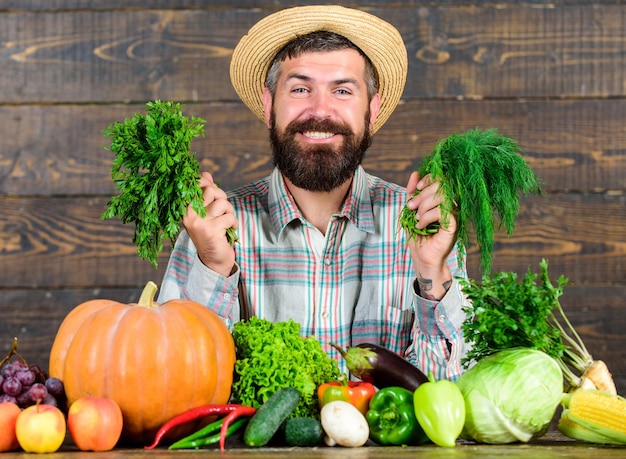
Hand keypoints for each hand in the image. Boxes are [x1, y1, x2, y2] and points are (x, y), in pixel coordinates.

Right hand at [182, 172, 237, 275]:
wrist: (213, 261)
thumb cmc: (210, 234)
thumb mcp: (205, 212)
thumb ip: (205, 193)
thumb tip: (205, 173)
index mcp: (185, 208)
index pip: (195, 184)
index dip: (207, 183)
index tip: (214, 194)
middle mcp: (189, 215)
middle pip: (211, 190)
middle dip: (222, 197)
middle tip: (223, 210)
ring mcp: (199, 223)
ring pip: (222, 203)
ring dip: (229, 212)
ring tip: (226, 222)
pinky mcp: (211, 231)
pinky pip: (229, 217)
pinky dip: (233, 223)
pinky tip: (229, 231)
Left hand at [405, 171, 457, 298]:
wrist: (422, 257)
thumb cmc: (417, 235)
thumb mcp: (409, 211)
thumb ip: (412, 193)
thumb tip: (415, 173)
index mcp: (442, 199)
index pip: (440, 179)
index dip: (428, 179)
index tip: (416, 187)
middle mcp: (450, 204)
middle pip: (441, 186)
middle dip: (422, 194)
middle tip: (410, 206)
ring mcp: (454, 214)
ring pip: (442, 197)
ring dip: (424, 205)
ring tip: (416, 218)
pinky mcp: (454, 224)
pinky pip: (442, 212)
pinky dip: (427, 217)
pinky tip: (421, 225)